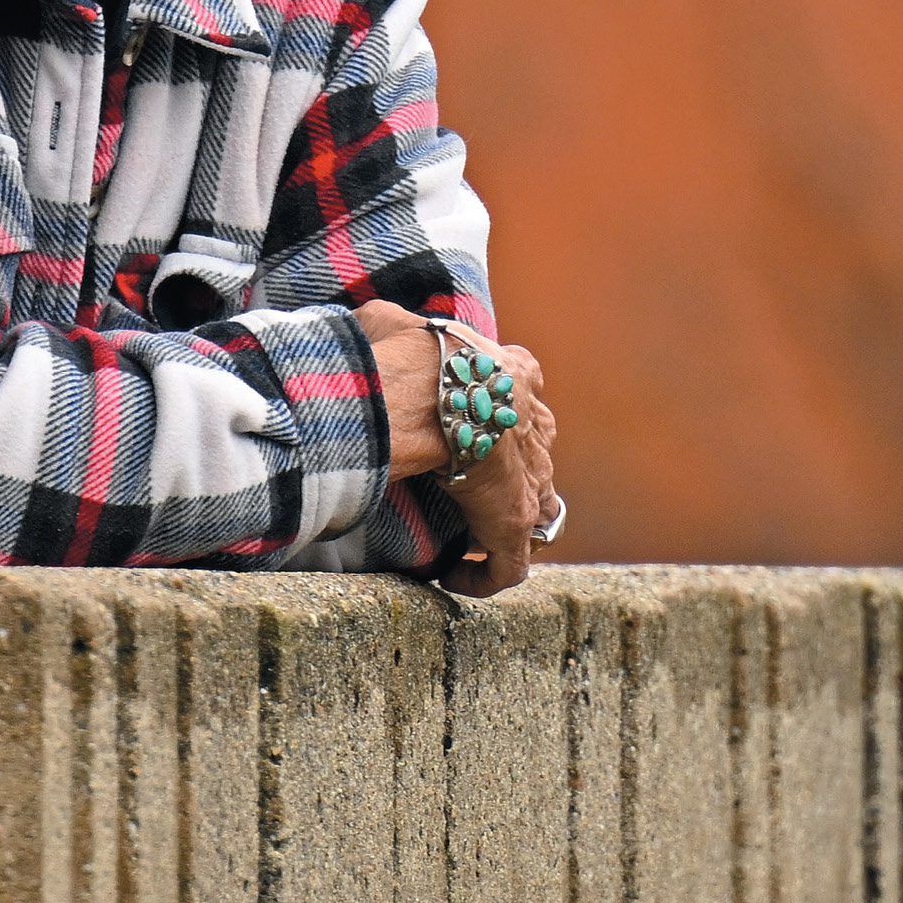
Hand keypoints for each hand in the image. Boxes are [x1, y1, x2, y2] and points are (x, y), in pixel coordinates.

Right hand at [352, 299, 559, 597]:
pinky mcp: (514, 522)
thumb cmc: (410, 352)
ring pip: (533, 512)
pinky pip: (508, 565)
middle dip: (508, 477)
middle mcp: (533, 425)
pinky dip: (483, 578)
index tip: (466, 435)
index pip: (521, 397)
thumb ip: (389, 325)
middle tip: (464, 492)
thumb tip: (368, 323)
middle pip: (534, 456)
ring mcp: (530, 478)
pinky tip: (451, 580)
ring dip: (501, 529)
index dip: (496, 420)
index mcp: (514, 373)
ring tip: (464, 542)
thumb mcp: (395, 322)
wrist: (431, 389)